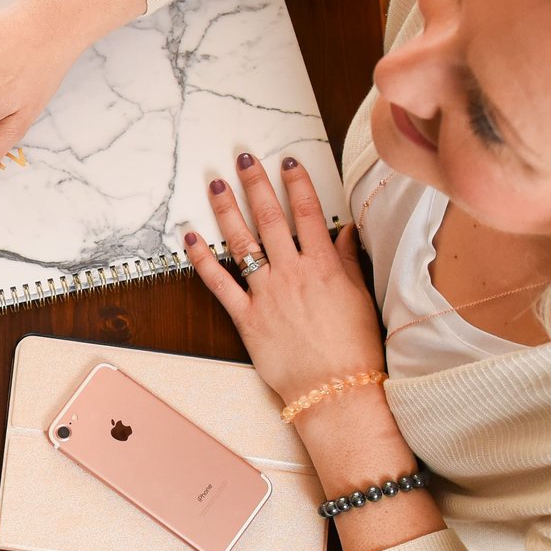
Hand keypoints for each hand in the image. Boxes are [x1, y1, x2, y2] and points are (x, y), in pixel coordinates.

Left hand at [184, 152, 386, 404]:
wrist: (335, 390)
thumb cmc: (354, 348)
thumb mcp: (361, 298)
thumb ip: (349, 261)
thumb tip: (345, 231)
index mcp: (325, 266)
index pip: (308, 214)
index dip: (297, 184)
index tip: (288, 163)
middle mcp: (293, 274)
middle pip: (271, 219)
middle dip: (257, 185)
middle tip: (244, 159)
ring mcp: (267, 294)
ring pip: (243, 244)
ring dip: (227, 211)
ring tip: (216, 185)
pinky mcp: (247, 318)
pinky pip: (219, 284)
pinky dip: (202, 260)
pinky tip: (190, 238)